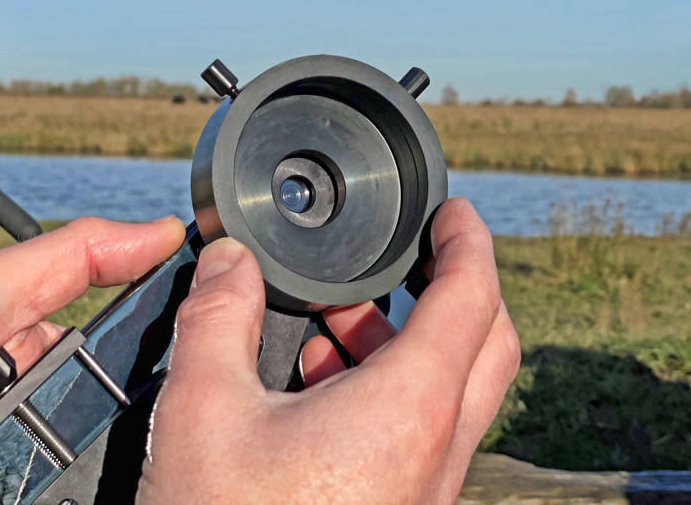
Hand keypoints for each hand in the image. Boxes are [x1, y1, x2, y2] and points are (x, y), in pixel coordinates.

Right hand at [139, 197, 519, 503]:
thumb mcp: (203, 411)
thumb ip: (218, 318)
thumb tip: (229, 262)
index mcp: (408, 411)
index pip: (473, 299)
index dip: (469, 242)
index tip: (454, 212)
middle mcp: (436, 452)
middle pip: (486, 345)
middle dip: (455, 287)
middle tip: (408, 258)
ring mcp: (425, 490)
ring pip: (451, 392)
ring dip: (407, 343)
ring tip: (335, 323)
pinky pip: (420, 433)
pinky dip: (386, 389)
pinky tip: (316, 388)